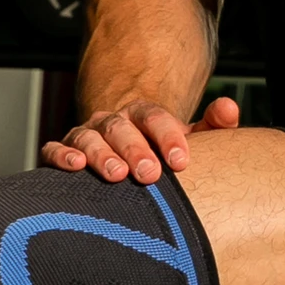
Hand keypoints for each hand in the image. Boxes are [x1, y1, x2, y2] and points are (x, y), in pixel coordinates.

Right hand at [40, 97, 238, 183]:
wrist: (124, 149)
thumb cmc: (158, 152)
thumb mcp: (186, 138)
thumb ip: (211, 124)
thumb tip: (230, 109)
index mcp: (142, 115)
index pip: (155, 117)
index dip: (168, 137)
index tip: (181, 161)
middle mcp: (113, 122)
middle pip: (121, 128)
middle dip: (135, 149)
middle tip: (149, 173)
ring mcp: (87, 135)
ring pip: (89, 138)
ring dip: (101, 155)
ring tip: (116, 175)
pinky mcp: (64, 151)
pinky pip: (54, 149)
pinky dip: (61, 155)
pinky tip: (73, 166)